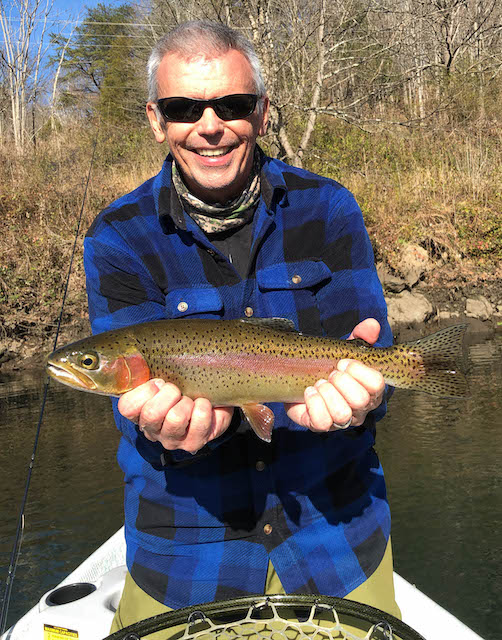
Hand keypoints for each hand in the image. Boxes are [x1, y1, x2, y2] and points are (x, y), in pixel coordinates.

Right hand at [117, 379, 233, 453]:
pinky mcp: (195, 442)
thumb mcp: (165, 376)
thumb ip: (152, 369)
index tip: (160, 382)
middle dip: (169, 394)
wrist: (212, 400)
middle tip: (177, 390)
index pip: (127, 407)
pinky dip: (204, 407)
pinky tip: (203, 404)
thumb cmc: (183, 386)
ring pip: (175, 418)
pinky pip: (199, 421)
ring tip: (191, 400)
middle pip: (151, 414)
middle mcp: (153, 430)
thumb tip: (142, 357)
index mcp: (140, 413)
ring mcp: (173, 439)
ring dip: (187, 402)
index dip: (145, 390)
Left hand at [285, 318, 384, 431]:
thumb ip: (360, 336)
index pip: (377, 384)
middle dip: (342, 382)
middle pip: (361, 400)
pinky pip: (321, 422)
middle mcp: (360, 409)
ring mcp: (341, 421)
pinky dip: (313, 403)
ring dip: (327, 393)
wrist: (301, 377)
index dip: (359, 371)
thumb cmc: (329, 365)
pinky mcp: (320, 426)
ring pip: (342, 413)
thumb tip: (372, 324)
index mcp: (370, 390)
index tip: (343, 362)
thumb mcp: (345, 349)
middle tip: (330, 373)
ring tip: (319, 383)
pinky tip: (309, 391)